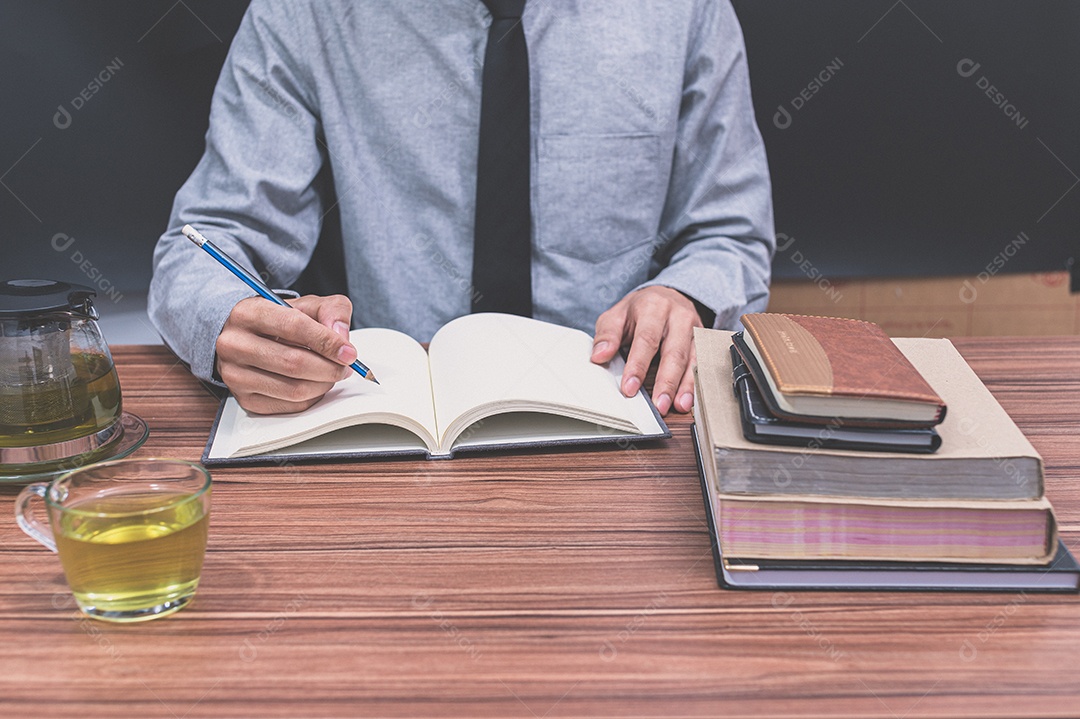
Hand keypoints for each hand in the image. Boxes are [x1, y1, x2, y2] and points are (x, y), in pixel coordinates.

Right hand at [215, 294, 357, 414]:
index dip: (327, 342)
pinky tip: (315, 384)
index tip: (349, 352)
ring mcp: (235, 375)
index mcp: (248, 313)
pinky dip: (312, 398)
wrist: (246, 336)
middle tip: (346, 366)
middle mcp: (234, 344)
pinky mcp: (245, 399)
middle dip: (330, 368)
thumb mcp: (306, 304)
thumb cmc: (278, 320)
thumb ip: (331, 310)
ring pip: (293, 389)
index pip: (294, 327)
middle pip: (294, 363)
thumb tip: (341, 338)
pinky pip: (289, 406)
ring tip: (333, 374)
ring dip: (324, 385)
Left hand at [590, 286, 703, 415]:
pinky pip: (702, 363)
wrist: (667, 295)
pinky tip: (690, 400)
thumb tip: (599, 356)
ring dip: (686, 386)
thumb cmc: (639, 310)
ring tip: (679, 406)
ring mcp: (694, 328)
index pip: (646, 340)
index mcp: (653, 307)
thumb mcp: (617, 315)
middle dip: (666, 381)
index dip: (638, 366)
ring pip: (692, 359)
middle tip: (658, 405)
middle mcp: (678, 317)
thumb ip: (607, 335)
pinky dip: (696, 383)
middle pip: (674, 352)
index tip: (629, 388)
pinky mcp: (703, 340)